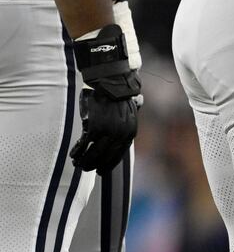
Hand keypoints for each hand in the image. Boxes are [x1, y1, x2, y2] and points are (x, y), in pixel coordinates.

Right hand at [69, 24, 140, 174]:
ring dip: (85, 160)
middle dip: (96, 165)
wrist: (110, 81)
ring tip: (77, 164)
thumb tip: (141, 101)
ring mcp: (108, 131)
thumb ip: (131, 112)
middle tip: (87, 170)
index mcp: (131, 131)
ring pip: (95, 152)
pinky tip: (73, 155)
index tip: (101, 170)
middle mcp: (121, 134)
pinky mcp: (95, 126)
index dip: (109, 163)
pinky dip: (78, 151)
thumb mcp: (129, 105)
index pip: (119, 153)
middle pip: (106, 156)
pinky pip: (85, 144)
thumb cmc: (117, 92)